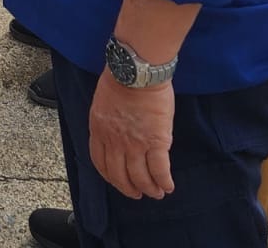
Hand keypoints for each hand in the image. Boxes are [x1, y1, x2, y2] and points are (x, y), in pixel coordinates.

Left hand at [89, 70, 175, 200]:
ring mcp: (135, 144)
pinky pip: (160, 169)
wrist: (136, 73)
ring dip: (149, 189)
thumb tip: (113, 129)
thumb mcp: (102, 102)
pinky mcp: (156, 142)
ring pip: (140, 177)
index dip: (110, 176)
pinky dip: (164, 181)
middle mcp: (114, 142)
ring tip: (156, 193)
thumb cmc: (120, 78)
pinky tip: (168, 186)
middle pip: (119, 175)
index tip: (117, 181)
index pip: (100, 162)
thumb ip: (106, 121)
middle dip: (128, 188)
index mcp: (99, 130)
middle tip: (137, 194)